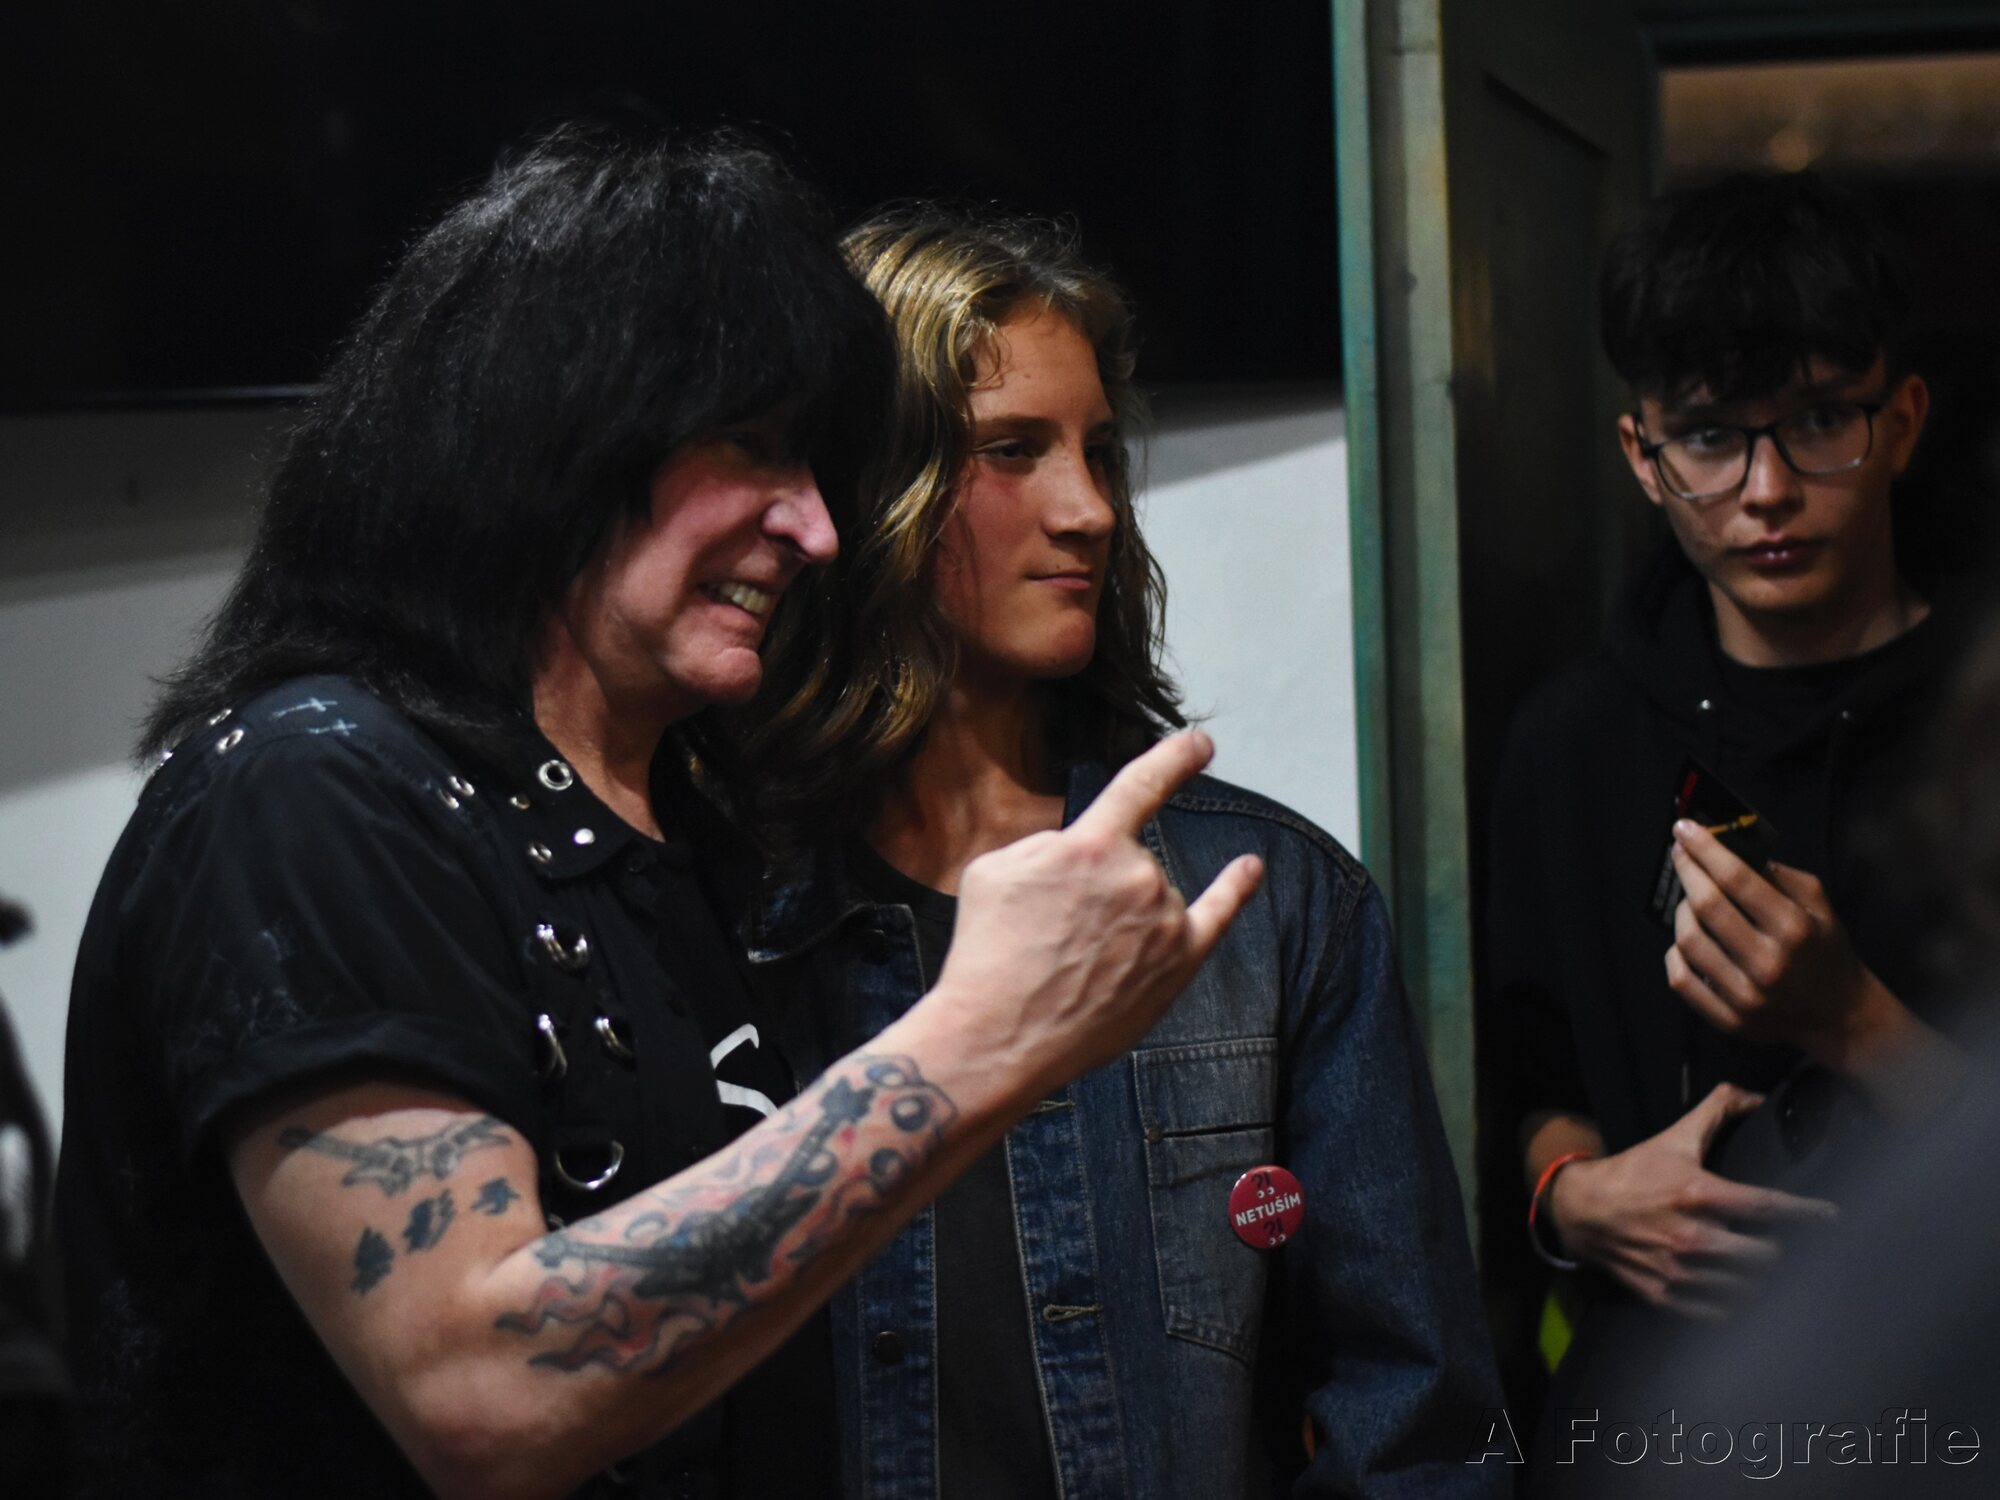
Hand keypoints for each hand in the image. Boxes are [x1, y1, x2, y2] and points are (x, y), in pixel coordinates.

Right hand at [933, 730, 1263, 1092]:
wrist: (997, 1036)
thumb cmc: (985, 954)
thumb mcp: (994, 869)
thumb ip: (1048, 845)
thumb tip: (1079, 849)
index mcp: (1091, 845)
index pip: (1142, 784)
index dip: (1175, 758)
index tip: (1199, 742)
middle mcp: (1139, 875)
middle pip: (1128, 859)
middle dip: (1091, 887)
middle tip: (1049, 934)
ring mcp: (1165, 921)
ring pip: (1149, 895)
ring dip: (1118, 916)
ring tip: (1070, 961)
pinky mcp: (1179, 964)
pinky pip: (1217, 915)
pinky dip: (1235, 888)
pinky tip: (1249, 867)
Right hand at [1547, 1085, 1834, 1318]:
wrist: (1580, 1209)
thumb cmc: (1635, 1172)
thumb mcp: (1675, 1137)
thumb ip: (1718, 1110)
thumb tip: (1758, 1095)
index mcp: (1699, 1194)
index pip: (1768, 1207)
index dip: (1807, 1212)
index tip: (1832, 1216)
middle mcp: (1693, 1236)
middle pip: (1766, 1257)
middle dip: (1785, 1252)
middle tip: (1795, 1249)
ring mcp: (1679, 1270)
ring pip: (1746, 1290)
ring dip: (1764, 1284)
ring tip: (1779, 1278)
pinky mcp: (1665, 1295)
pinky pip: (1716, 1313)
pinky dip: (1735, 1308)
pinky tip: (1744, 1297)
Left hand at [1665, 819, 1893, 1061]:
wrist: (1839, 1013)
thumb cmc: (1825, 950)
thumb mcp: (1818, 905)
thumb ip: (1778, 874)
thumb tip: (1730, 849)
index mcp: (1795, 929)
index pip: (1737, 879)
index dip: (1705, 849)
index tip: (1684, 828)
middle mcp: (1769, 963)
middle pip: (1707, 907)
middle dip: (1686, 871)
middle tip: (1680, 853)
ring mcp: (1747, 997)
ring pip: (1688, 940)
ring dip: (1680, 910)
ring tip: (1689, 898)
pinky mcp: (1729, 1020)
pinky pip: (1680, 979)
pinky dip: (1674, 953)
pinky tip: (1685, 938)